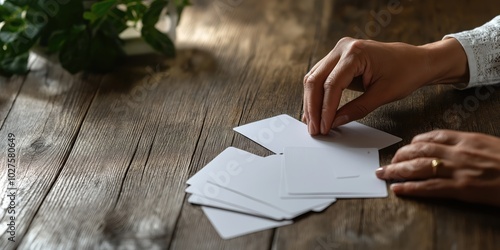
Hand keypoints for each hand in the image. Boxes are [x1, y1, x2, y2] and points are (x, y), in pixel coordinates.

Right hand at [302, 37, 468, 134]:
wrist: (417, 61)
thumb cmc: (406, 73)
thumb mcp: (383, 95)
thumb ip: (356, 109)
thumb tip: (334, 123)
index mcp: (356, 53)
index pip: (331, 85)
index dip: (325, 109)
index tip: (323, 127)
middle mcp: (343, 48)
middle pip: (316, 80)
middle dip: (313, 107)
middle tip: (313, 129)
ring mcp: (339, 51)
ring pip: (314, 78)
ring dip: (312, 102)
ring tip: (312, 123)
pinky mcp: (338, 58)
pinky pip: (320, 77)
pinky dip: (318, 95)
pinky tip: (316, 111)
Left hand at [376, 130, 499, 206]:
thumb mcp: (490, 145)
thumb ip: (471, 146)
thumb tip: (456, 148)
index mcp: (467, 139)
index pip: (432, 135)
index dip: (414, 141)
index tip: (406, 146)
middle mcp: (458, 152)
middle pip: (419, 149)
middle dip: (400, 155)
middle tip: (389, 160)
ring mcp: (458, 170)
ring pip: (418, 166)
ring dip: (397, 170)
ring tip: (384, 173)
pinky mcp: (461, 188)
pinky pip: (429, 187)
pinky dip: (410, 188)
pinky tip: (398, 189)